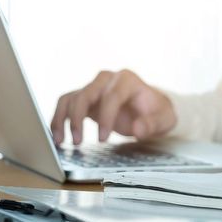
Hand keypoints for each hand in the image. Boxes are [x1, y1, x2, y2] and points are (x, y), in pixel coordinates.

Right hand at [51, 70, 175, 144]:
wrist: (151, 109)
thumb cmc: (157, 112)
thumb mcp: (164, 119)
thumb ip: (152, 124)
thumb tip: (137, 129)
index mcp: (127, 80)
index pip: (111, 96)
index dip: (105, 117)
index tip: (102, 139)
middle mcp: (107, 79)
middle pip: (86, 94)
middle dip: (78, 118)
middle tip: (78, 142)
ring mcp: (94, 87)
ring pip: (72, 98)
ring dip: (63, 119)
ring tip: (61, 141)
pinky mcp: (86, 98)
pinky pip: (66, 104)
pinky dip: (59, 118)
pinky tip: (58, 135)